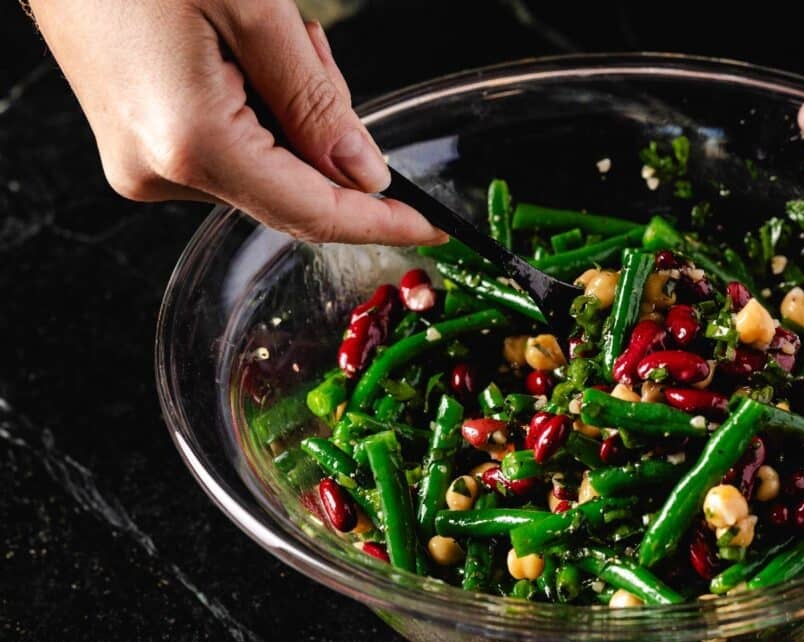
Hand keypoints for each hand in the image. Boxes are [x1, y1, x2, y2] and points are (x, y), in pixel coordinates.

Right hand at [27, 0, 445, 244]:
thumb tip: (367, 174)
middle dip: (328, 135)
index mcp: (191, 142)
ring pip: (266, 169)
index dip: (380, 220)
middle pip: (292, 191)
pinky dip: (257, 113)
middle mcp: (160, 171)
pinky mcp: (138, 147)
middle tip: (310, 48)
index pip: (312, 212)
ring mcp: (143, 164)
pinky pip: (229, 152)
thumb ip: (315, 101)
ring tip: (260, 35)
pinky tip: (236, 53)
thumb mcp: (251, 7)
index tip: (433, 225)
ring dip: (290, 113)